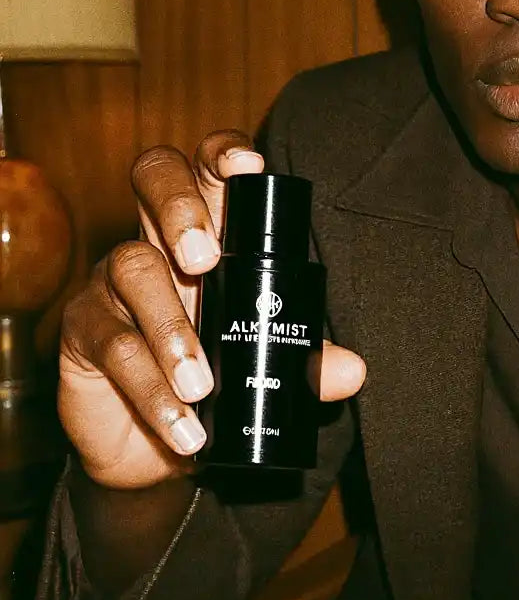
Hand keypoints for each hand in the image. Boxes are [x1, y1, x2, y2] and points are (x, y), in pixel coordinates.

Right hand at [58, 130, 366, 489]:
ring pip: (132, 268)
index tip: (249, 165)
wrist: (157, 446)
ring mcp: (113, 283)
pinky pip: (114, 346)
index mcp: (210, 233)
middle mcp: (159, 242)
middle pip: (153, 177)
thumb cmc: (219, 378)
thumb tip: (353, 371)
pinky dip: (152, 389)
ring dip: (171, 328)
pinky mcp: (84, 332)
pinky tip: (182, 422)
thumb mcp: (266, 362)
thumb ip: (307, 360)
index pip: (209, 171)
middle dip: (180, 206)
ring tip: (199, 383)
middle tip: (204, 260)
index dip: (222, 153)